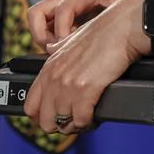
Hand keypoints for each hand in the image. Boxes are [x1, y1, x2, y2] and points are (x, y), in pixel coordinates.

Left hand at [23, 0, 152, 132]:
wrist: (123, 28)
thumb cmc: (104, 31)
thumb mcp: (73, 38)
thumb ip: (59, 49)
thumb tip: (51, 49)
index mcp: (49, 66)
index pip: (30, 106)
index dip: (42, 118)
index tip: (54, 118)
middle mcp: (55, 77)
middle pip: (45, 121)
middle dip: (59, 126)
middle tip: (73, 121)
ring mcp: (68, 85)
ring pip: (63, 124)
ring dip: (76, 125)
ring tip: (86, 118)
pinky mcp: (85, 90)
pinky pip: (81, 120)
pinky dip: (89, 122)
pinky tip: (95, 115)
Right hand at [26, 0, 144, 48]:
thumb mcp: (125, 3)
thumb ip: (117, 18)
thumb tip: (118, 37)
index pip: (64, 8)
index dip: (63, 29)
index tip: (67, 44)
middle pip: (37, 12)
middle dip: (42, 35)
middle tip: (57, 49)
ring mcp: (63, 5)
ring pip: (37, 18)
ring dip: (43, 37)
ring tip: (59, 50)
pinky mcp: (63, 14)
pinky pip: (46, 25)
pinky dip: (51, 38)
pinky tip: (67, 46)